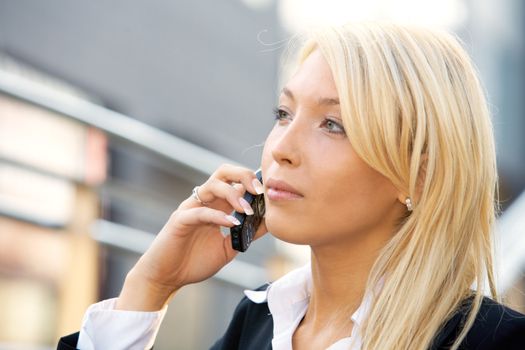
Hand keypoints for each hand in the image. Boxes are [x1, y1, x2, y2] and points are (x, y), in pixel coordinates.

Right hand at [116, 164, 266, 310]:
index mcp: (217, 205)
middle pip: (224, 172)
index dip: (254, 181)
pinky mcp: (180, 220)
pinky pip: (200, 211)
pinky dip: (218, 216)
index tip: (271, 192)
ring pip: (212, 185)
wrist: (167, 277)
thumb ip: (248, 234)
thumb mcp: (229, 247)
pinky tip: (232, 224)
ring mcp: (191, 208)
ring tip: (247, 211)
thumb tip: (271, 222)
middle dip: (244, 175)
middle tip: (260, 191)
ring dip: (234, 195)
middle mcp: (204, 202)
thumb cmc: (195, 261)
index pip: (236, 180)